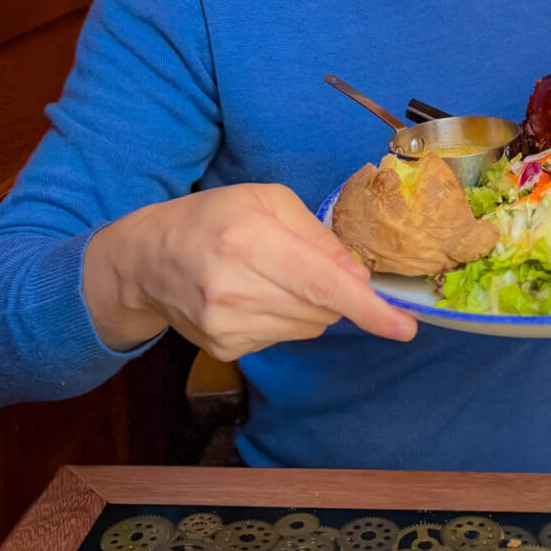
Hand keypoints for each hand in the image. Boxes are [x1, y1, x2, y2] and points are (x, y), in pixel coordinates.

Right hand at [83, 183, 416, 356]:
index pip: (322, 284)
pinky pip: (284, 338)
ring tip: (272, 277)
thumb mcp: (267, 201)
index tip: (403, 327)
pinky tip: (254, 296)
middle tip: (307, 264)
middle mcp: (236, 290)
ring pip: (309, 327)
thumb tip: (359, 278)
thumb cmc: (213, 218)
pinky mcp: (224, 349)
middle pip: (323, 309)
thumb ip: (319, 237)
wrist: (147, 260)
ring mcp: (228, 326)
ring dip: (310, 305)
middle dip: (335, 291)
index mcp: (249, 242)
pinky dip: (285, 318)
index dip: (367, 308)